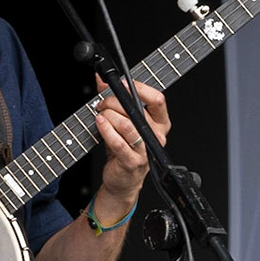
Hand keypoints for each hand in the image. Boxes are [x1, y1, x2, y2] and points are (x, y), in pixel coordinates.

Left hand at [92, 76, 170, 215]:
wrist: (122, 180)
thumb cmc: (124, 150)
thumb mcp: (122, 121)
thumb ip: (113, 99)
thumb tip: (101, 80)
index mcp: (160, 123)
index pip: (157, 100)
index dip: (140, 88)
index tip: (123, 83)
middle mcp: (156, 136)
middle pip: (136, 109)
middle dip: (113, 102)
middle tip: (101, 104)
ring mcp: (145, 150)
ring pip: (126, 124)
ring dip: (108, 115)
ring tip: (99, 115)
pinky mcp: (132, 161)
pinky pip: (118, 142)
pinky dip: (106, 130)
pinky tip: (99, 123)